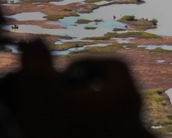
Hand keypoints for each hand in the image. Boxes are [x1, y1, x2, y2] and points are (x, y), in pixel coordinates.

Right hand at [15, 38, 155, 137]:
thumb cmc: (59, 137)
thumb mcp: (39, 91)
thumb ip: (36, 61)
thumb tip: (35, 43)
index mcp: (125, 99)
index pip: (114, 67)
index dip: (86, 65)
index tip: (61, 76)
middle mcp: (136, 127)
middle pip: (114, 101)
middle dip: (84, 101)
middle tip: (55, 108)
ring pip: (110, 129)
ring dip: (86, 126)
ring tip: (55, 130)